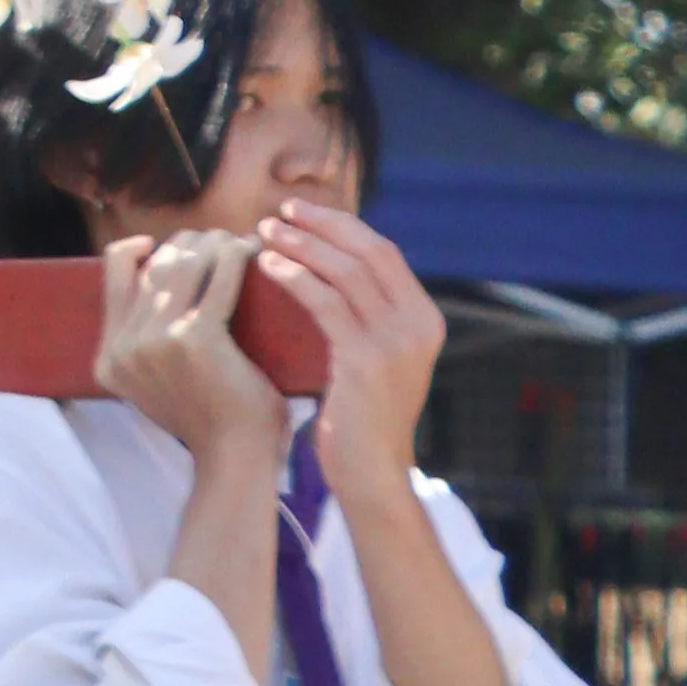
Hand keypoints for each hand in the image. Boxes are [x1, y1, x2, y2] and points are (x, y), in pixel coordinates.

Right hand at [93, 231, 285, 478]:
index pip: (116, 273)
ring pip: (183, 264)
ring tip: (239, 242)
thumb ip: (150, 344)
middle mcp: (124, 346)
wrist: (237, 459)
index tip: (171, 245)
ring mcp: (154, 342)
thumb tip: (164, 286)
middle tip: (220, 239)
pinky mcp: (194, 339)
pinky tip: (251, 254)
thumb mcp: (162, 383)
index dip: (141, 248)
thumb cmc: (214, 420)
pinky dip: (235, 259)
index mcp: (110, 357)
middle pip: (152, 264)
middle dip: (188, 243)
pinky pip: (217, 280)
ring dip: (213, 244)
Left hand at [261, 199, 440, 495]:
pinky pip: (326, 303)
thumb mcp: (376, 359)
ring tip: (262, 233)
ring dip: (301, 245)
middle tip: (277, 213)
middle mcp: (419, 324)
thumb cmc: (360, 417)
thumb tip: (328, 271)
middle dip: (321, 224)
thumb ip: (366, 318)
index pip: (383, 251)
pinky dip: (294, 277)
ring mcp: (397, 342)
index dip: (341, 225)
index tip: (301, 213)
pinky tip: (266, 267)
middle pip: (369, 250)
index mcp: (424, 318)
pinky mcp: (367, 361)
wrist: (371, 472)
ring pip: (346, 270)